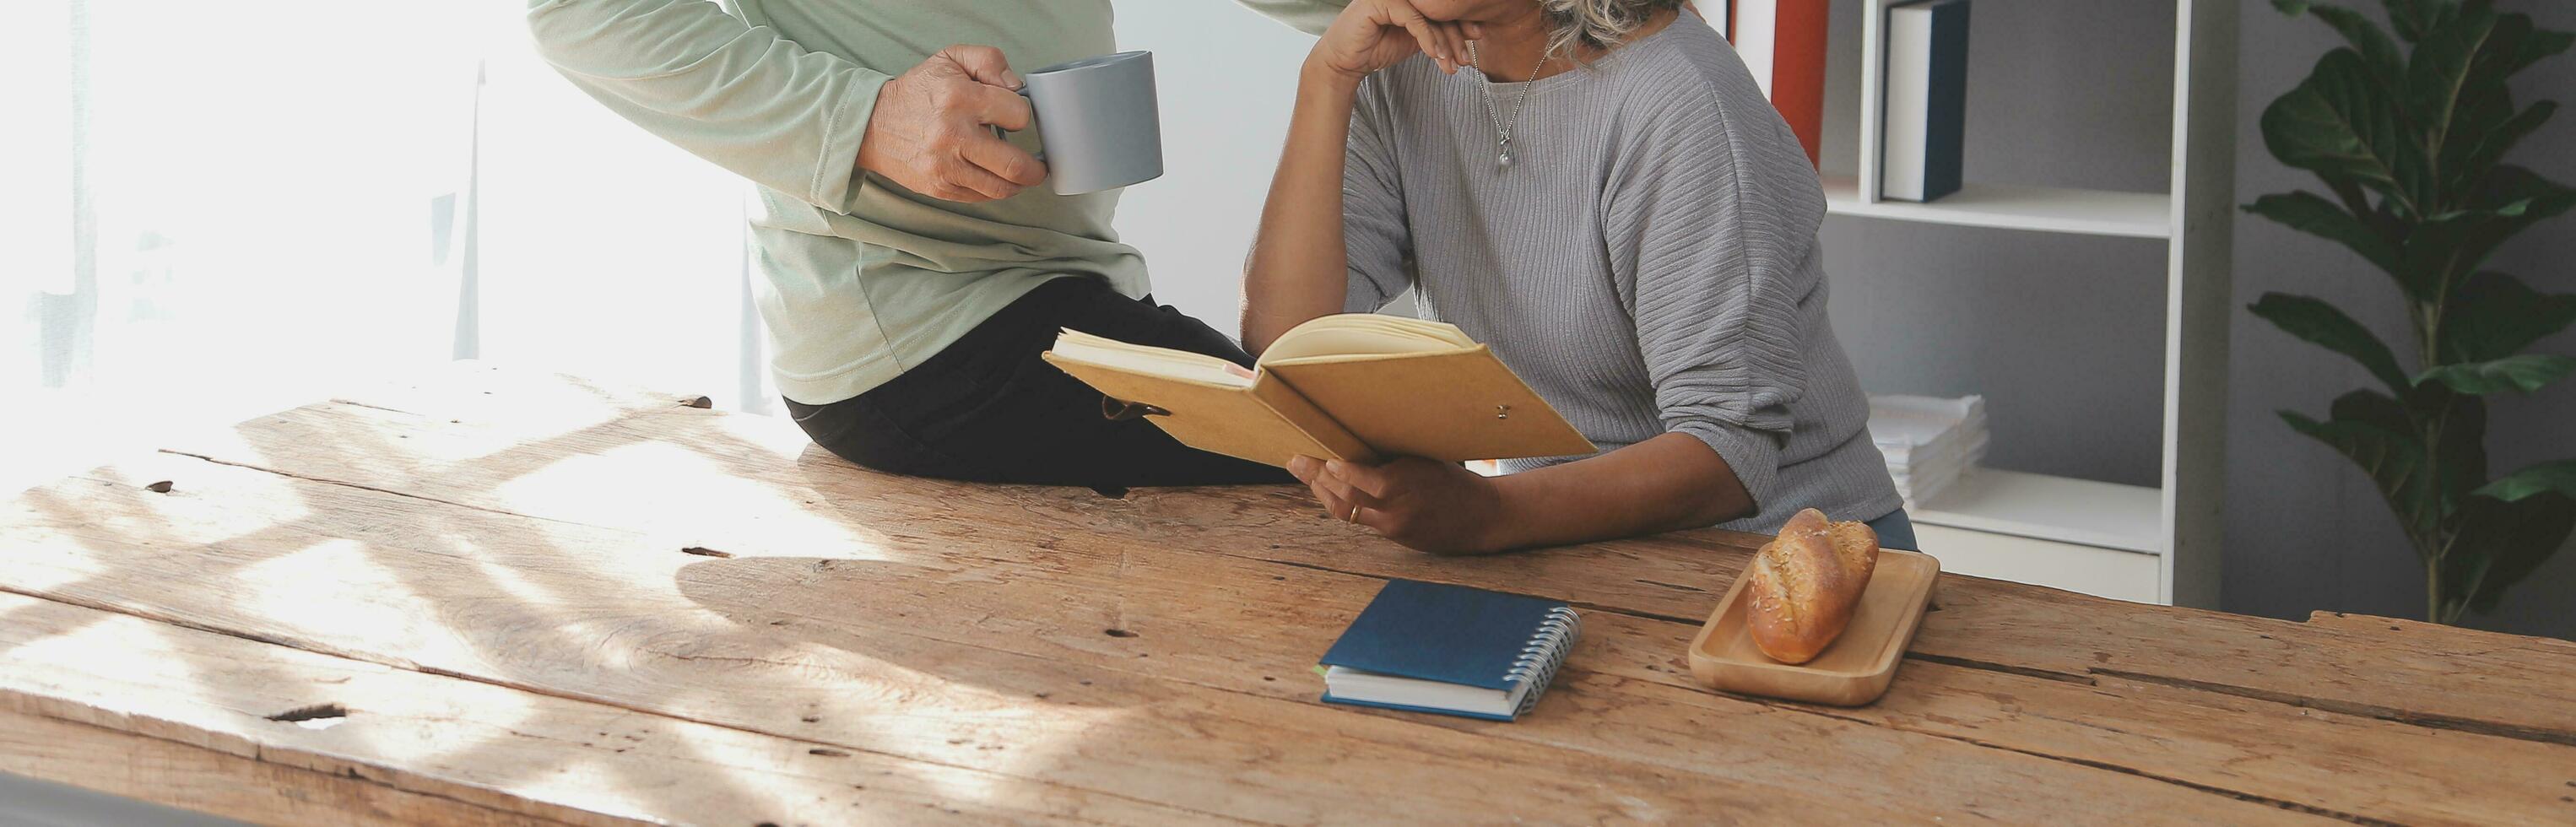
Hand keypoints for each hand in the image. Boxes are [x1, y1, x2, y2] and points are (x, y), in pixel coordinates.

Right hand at [856, 45, 1048, 201]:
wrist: (874, 124)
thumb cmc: (918, 91)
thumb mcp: (951, 59)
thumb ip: (990, 61)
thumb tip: (1016, 86)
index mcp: (959, 99)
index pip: (1017, 115)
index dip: (1022, 116)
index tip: (1016, 118)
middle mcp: (952, 135)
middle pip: (1015, 164)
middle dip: (1035, 168)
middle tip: (1039, 164)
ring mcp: (945, 166)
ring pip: (1001, 188)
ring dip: (1018, 184)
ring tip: (1020, 174)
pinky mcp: (939, 188)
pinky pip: (980, 197)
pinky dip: (992, 189)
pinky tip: (992, 176)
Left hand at [1288, 455, 1513, 554]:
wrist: (1482, 518)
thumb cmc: (1454, 481)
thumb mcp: (1426, 461)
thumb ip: (1392, 460)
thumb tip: (1356, 446)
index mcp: (1406, 482)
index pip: (1361, 479)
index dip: (1338, 471)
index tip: (1322, 458)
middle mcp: (1396, 508)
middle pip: (1345, 497)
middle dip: (1316, 479)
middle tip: (1296, 461)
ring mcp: (1394, 526)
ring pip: (1347, 512)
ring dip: (1323, 493)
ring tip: (1306, 475)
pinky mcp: (1395, 538)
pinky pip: (1361, 520)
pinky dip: (1342, 505)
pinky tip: (1330, 492)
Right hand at [1311, 0, 1482, 80]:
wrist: (1346, 63)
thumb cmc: (1376, 49)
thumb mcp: (1416, 40)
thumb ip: (1438, 32)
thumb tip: (1473, 30)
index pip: (1441, 6)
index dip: (1461, 21)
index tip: (1477, 38)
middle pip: (1438, 9)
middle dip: (1455, 35)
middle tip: (1465, 59)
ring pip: (1428, 14)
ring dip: (1443, 42)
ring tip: (1451, 64)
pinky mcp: (1380, 2)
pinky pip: (1413, 19)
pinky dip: (1427, 38)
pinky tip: (1435, 56)